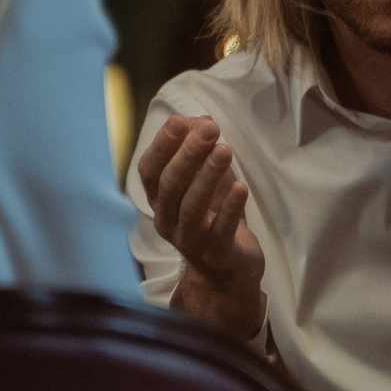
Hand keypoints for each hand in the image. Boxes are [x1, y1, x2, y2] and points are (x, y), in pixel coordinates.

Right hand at [138, 115, 266, 341]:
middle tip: (210, 129)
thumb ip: (202, 151)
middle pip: (171, 186)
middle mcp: (168, 221)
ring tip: (224, 151)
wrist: (227, 270)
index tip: (179, 122)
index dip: (162, 146)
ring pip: (192, 207)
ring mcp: (190, 241)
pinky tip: (240, 187)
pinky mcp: (217, 254)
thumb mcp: (207, 179)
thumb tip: (201, 120)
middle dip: (188, 154)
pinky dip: (229, 208)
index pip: (150, 171)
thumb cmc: (214, 215)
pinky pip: (220, 231)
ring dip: (208, 177)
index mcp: (160, 200)